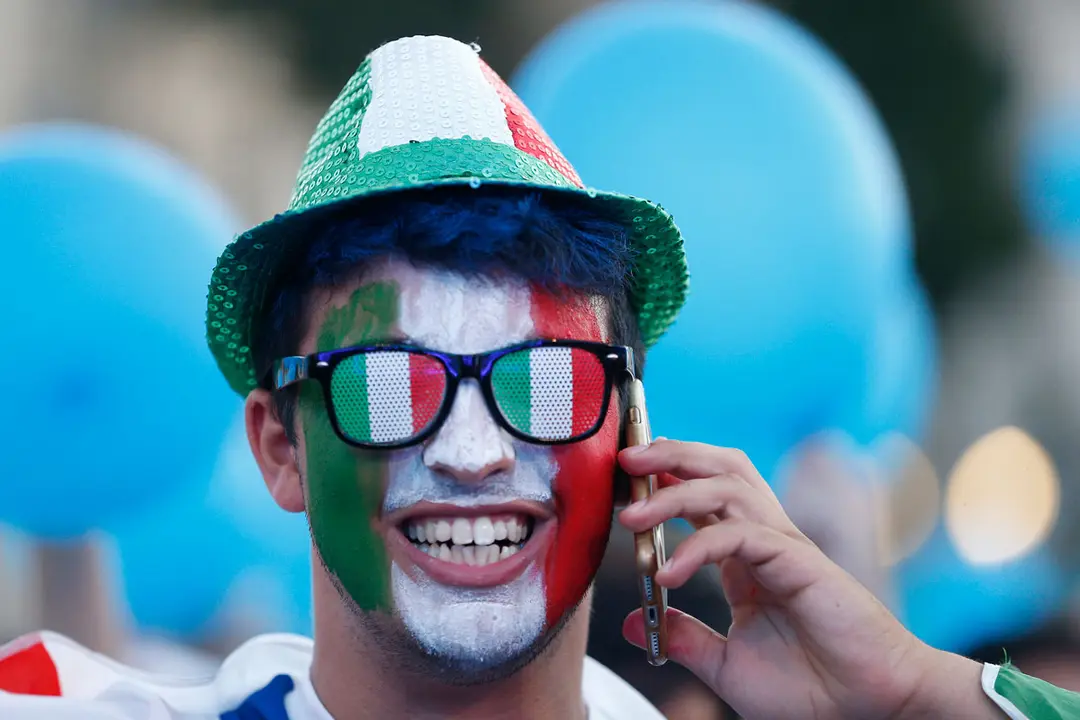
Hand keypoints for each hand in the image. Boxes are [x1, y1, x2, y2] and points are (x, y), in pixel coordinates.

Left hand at [617, 439, 995, 719]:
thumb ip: (684, 639)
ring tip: (632, 512)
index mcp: (748, 557)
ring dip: (675, 491)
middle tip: (625, 458)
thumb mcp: (727, 666)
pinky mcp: (800, 563)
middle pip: (719, 470)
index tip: (627, 478)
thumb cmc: (812, 690)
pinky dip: (698, 547)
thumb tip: (631, 622)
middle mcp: (766, 540)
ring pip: (729, 487)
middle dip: (671, 455)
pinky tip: (668, 574)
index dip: (667, 477)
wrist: (871, 709)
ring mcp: (785, 547)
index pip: (705, 495)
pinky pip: (741, 535)